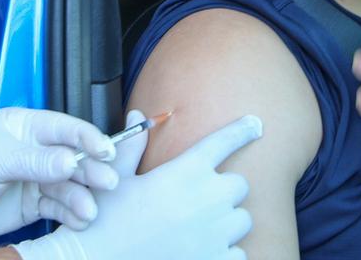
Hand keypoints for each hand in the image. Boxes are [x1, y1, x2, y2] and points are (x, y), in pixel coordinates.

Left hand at [0, 107, 118, 246]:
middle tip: (108, 183)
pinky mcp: (30, 205)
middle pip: (74, 157)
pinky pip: (58, 207)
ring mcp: (32, 179)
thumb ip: (33, 160)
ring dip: (83, 196)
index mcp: (23, 126)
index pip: (65, 128)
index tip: (106, 151)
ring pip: (69, 185)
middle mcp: (33, 151)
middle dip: (93, 169)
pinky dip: (72, 214)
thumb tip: (71, 159)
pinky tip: (80, 220)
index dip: (89, 138)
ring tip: (89, 210)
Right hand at [14, 110, 261, 259]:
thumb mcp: (117, 181)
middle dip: (223, 191)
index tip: (256, 124)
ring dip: (227, 223)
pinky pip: (238, 253)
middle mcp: (205, 200)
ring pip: (242, 220)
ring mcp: (214, 235)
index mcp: (182, 173)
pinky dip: (225, 253)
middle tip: (198, 201)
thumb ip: (133, 147)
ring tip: (198, 230)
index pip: (222, 142)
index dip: (241, 130)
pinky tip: (199, 252)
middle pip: (239, 185)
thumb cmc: (104, 222)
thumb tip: (139, 115)